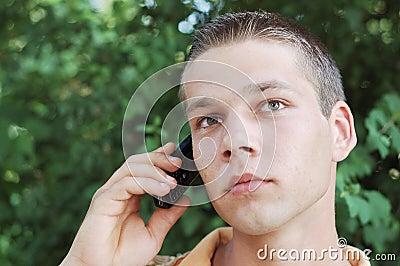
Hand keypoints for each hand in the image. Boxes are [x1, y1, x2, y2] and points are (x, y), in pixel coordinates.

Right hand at [60, 143, 189, 265]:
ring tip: (172, 181)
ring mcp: (109, 193)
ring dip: (155, 170)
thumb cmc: (122, 257)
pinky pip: (127, 183)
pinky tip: (163, 190)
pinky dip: (147, 183)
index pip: (143, 168)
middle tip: (177, 163)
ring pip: (132, 167)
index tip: (175, 151)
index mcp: (129, 195)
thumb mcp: (153, 234)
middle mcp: (118, 190)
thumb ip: (168, 216)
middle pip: (137, 162)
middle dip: (159, 158)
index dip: (158, 156)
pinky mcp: (103, 201)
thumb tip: (185, 198)